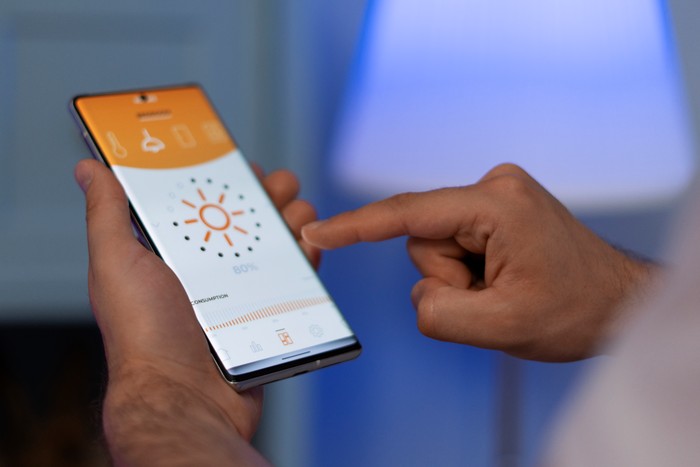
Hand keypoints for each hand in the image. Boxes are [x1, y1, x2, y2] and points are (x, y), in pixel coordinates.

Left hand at [74, 159, 316, 464]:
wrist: (185, 398)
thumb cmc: (143, 335)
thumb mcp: (116, 263)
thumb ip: (108, 213)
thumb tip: (90, 169)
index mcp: (172, 257)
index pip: (202, 206)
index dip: (222, 180)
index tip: (238, 161)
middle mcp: (208, 274)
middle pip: (245, 222)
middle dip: (266, 195)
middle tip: (278, 183)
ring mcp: (242, 295)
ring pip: (277, 246)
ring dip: (293, 219)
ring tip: (298, 209)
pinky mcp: (270, 316)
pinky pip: (297, 281)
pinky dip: (308, 257)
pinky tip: (310, 242)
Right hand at [302, 164, 653, 361]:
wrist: (617, 302)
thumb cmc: (575, 311)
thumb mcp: (502, 327)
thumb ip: (439, 313)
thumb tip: (419, 295)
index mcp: (497, 205)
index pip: (409, 214)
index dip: (357, 227)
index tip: (318, 233)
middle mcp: (495, 186)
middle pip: (424, 240)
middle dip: (449, 278)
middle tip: (495, 297)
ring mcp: (496, 194)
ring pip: (437, 246)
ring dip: (461, 278)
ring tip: (505, 288)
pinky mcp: (495, 208)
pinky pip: (454, 242)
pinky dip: (469, 270)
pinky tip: (505, 278)